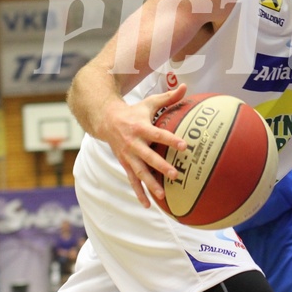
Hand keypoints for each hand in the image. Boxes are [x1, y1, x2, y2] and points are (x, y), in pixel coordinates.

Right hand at [103, 84, 187, 207]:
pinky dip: (139, 193)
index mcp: (141, 128)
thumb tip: (186, 86)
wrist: (105, 120)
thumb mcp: (149, 102)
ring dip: (150, 184)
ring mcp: (127, 156)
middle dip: (161, 167)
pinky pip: (132, 180)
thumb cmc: (133, 111)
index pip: (158, 134)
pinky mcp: (124, 164)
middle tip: (175, 175)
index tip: (184, 145)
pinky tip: (147, 205)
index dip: (171, 139)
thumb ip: (168, 97)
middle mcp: (133, 144)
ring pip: (139, 173)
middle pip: (148, 157)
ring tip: (162, 195)